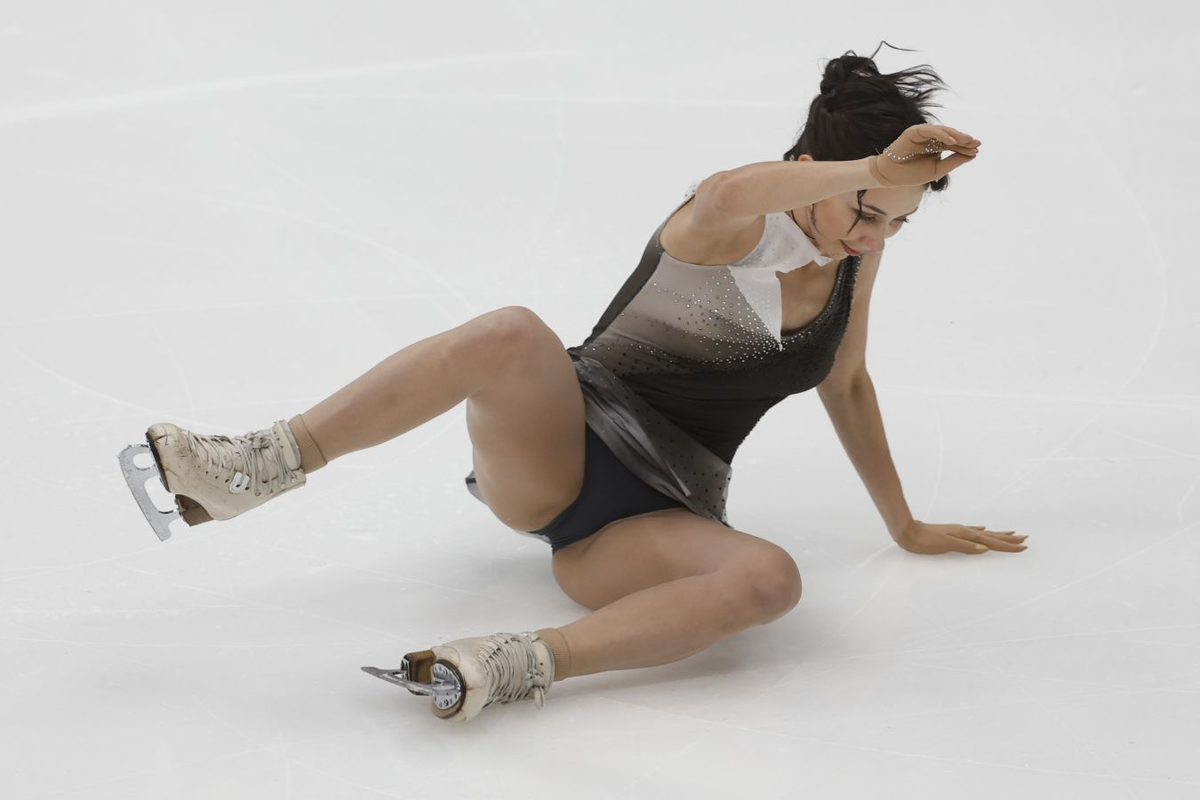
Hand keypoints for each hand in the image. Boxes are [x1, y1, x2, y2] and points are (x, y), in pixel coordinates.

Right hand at [868, 124, 980, 187]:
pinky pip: (931, 130)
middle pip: (951, 137)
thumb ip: (953, 162)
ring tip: (967, 141)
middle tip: (976, 143)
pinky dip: (942, 134)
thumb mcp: (937, 170)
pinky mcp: (914, 131)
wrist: (891, 176)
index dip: (965, 147)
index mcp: (936, 147)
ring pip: (943, 131)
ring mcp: (923, 134)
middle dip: (963, 140)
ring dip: (955, 135)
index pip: (954, 145)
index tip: (977, 150)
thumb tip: (973, 155)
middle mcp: (931, 139)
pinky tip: (952, 140)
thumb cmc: (912, 174)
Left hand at [893, 519, 1026, 554]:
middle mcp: (965, 532)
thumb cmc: (925, 540)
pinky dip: (983, 533)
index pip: (992, 542)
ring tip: (1011, 534)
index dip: (1008, 546)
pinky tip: (984, 530)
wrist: (908, 531)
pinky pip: (974, 532)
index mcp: (966, 535)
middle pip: (992, 536)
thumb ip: (965, 546)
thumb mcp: (946, 544)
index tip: (1024, 547)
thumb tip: (984, 548)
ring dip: (999, 535)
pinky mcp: (953, 532)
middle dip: (1009, 539)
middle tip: (1025, 539)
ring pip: (985, 534)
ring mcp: (960, 531)